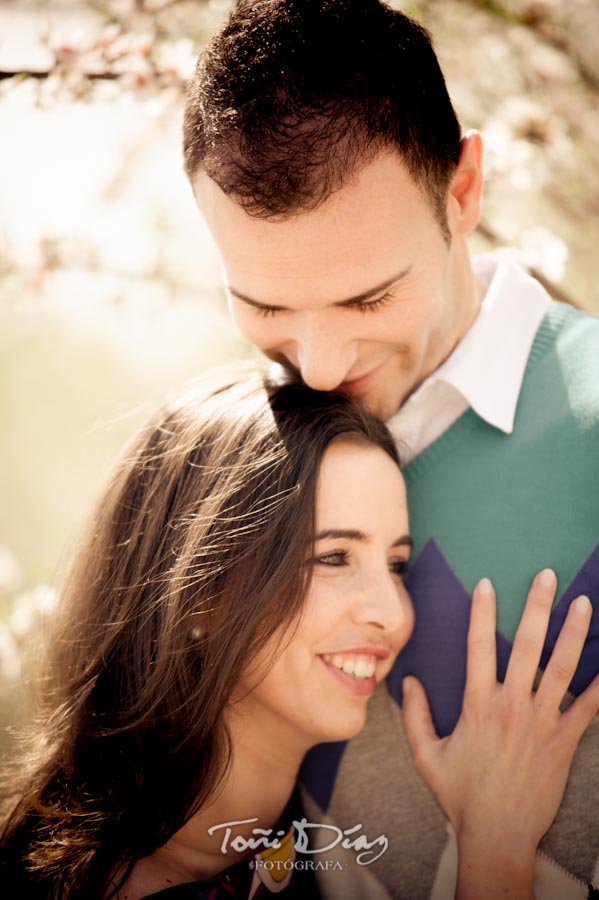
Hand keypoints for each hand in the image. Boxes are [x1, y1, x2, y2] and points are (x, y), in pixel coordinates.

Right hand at [402, 569, 598, 899]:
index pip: (477, 646)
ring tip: (583, 603)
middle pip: (526, 646)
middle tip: (547, 575)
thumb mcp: (426, 756)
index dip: (481, 611)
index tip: (486, 583)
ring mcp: (541, 723)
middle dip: (537, 606)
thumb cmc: (460, 795)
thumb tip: (408, 680)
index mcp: (478, 705)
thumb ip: (416, 716)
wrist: (497, 835)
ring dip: (573, 633)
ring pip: (561, 668)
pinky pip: (587, 708)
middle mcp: (511, 706)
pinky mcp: (563, 742)